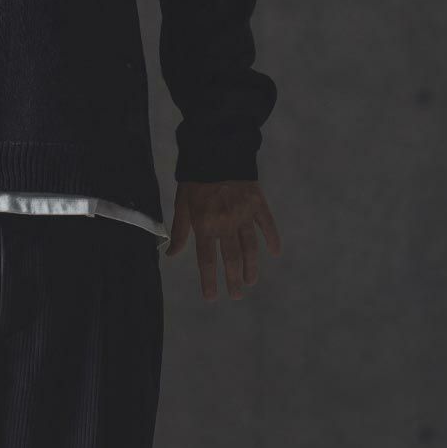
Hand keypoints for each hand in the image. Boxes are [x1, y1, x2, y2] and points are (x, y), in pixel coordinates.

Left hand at [165, 179, 281, 300]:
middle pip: (231, 259)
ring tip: (251, 281)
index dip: (209, 280)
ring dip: (252, 266)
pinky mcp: (258, 203)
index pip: (207, 260)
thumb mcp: (181, 203)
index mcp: (204, 225)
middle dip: (233, 280)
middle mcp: (225, 224)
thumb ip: (179, 230)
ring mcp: (244, 215)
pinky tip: (275, 252)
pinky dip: (272, 238)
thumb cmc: (195, 178)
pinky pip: (267, 225)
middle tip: (237, 296)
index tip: (212, 297)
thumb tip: (171, 254)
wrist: (216, 150)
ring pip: (250, 247)